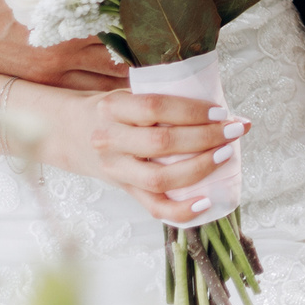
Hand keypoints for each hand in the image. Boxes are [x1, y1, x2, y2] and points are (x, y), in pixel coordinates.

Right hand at [79, 91, 250, 224]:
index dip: (191, 111)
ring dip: (200, 168)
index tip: (221, 112)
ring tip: (227, 154)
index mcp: (113, 108)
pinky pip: (153, 207)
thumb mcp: (127, 95)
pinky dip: (181, 209)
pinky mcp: (123, 190)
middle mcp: (110, 139)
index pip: (155, 107)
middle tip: (234, 130)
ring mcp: (116, 169)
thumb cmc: (111, 110)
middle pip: (162, 143)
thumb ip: (162, 99)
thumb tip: (221, 107)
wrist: (69, 133)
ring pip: (160, 178)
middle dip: (206, 137)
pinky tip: (206, 201)